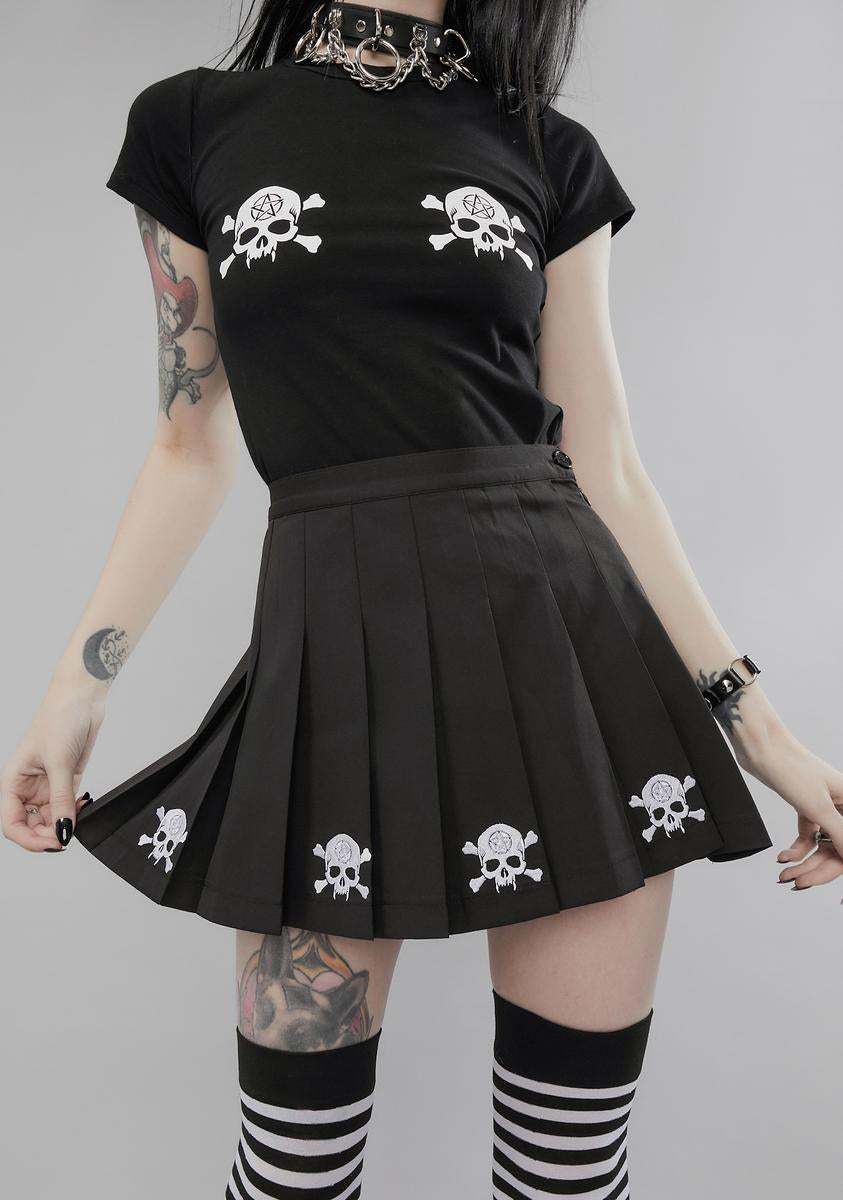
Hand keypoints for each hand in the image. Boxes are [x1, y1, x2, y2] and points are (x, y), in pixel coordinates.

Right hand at [1, 683, 105, 851]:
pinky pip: (68, 806)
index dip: (30, 840)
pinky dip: (76, 811)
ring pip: (51, 819)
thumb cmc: (60, 719)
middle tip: (70, 833)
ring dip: (66, 822)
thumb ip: (60, 800)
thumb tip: (62, 831)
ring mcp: (47, 785)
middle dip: (50, 834)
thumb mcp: (60, 764)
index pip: (12, 824)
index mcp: (12, 781)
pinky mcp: (66, 780)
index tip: (54, 843)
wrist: (82, 698)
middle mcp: (27, 787)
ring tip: (79, 813)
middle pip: (32, 826)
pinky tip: (85, 804)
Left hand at [739, 733, 842, 889]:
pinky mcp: (806, 808)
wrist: (762, 749)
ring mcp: (824, 808)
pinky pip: (807, 837)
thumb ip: (840, 834)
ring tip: (784, 875)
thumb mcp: (818, 807)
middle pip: (838, 850)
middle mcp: (842, 807)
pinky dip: (796, 849)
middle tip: (796, 883)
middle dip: (818, 870)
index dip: (842, 868)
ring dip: (804, 863)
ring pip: (821, 846)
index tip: (829, 889)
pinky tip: (783, 857)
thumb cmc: (792, 768)